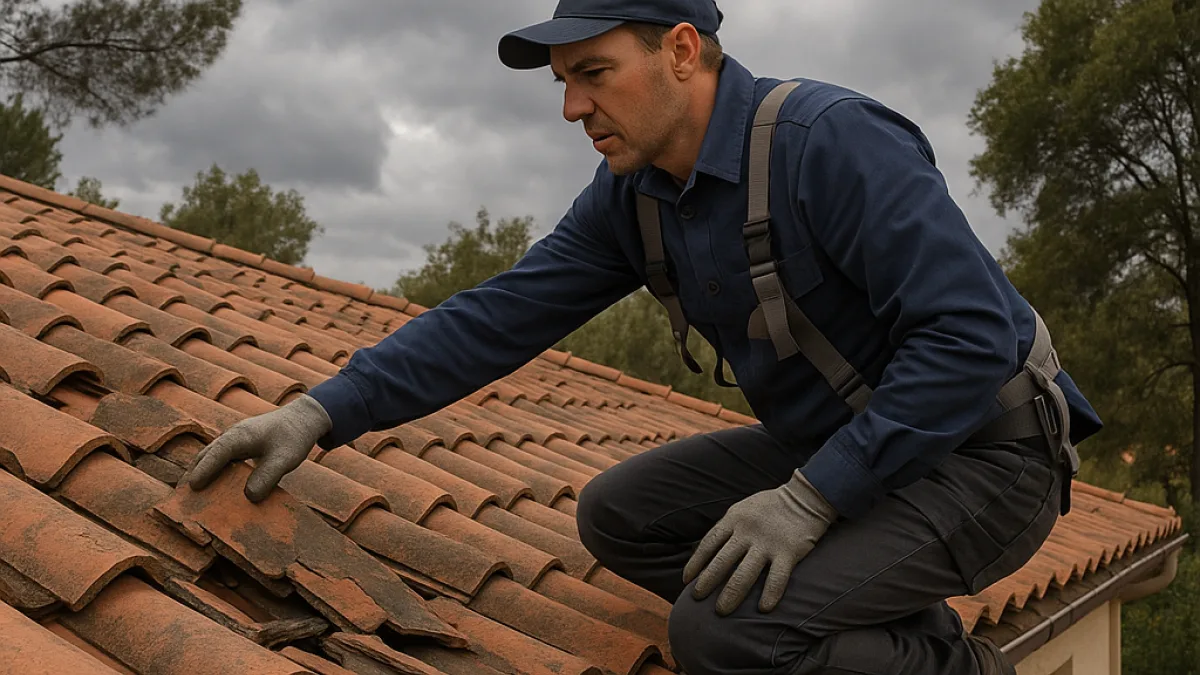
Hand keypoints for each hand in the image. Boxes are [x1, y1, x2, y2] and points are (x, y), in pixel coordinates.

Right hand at [182, 394, 332, 502]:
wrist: (304, 418)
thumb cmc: (294, 436)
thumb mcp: (285, 459)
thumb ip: (268, 476)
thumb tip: (249, 497)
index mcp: (240, 436)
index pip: (217, 454)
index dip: (204, 470)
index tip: (192, 487)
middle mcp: (233, 436)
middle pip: (206, 454)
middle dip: (194, 473)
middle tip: (181, 497)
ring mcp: (235, 440)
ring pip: (211, 456)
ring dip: (202, 472)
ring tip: (191, 495)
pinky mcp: (240, 446)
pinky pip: (221, 459)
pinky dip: (213, 471)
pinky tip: (214, 486)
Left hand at [682, 469, 837, 615]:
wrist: (804, 498)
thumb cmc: (769, 506)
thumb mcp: (742, 509)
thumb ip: (727, 527)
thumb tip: (709, 550)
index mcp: (734, 519)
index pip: (709, 544)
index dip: (696, 563)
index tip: (687, 580)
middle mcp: (747, 532)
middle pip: (722, 561)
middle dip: (707, 582)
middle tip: (697, 598)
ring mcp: (768, 543)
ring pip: (744, 573)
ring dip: (731, 594)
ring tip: (721, 610)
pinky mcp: (789, 552)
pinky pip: (777, 577)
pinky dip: (770, 593)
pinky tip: (763, 609)